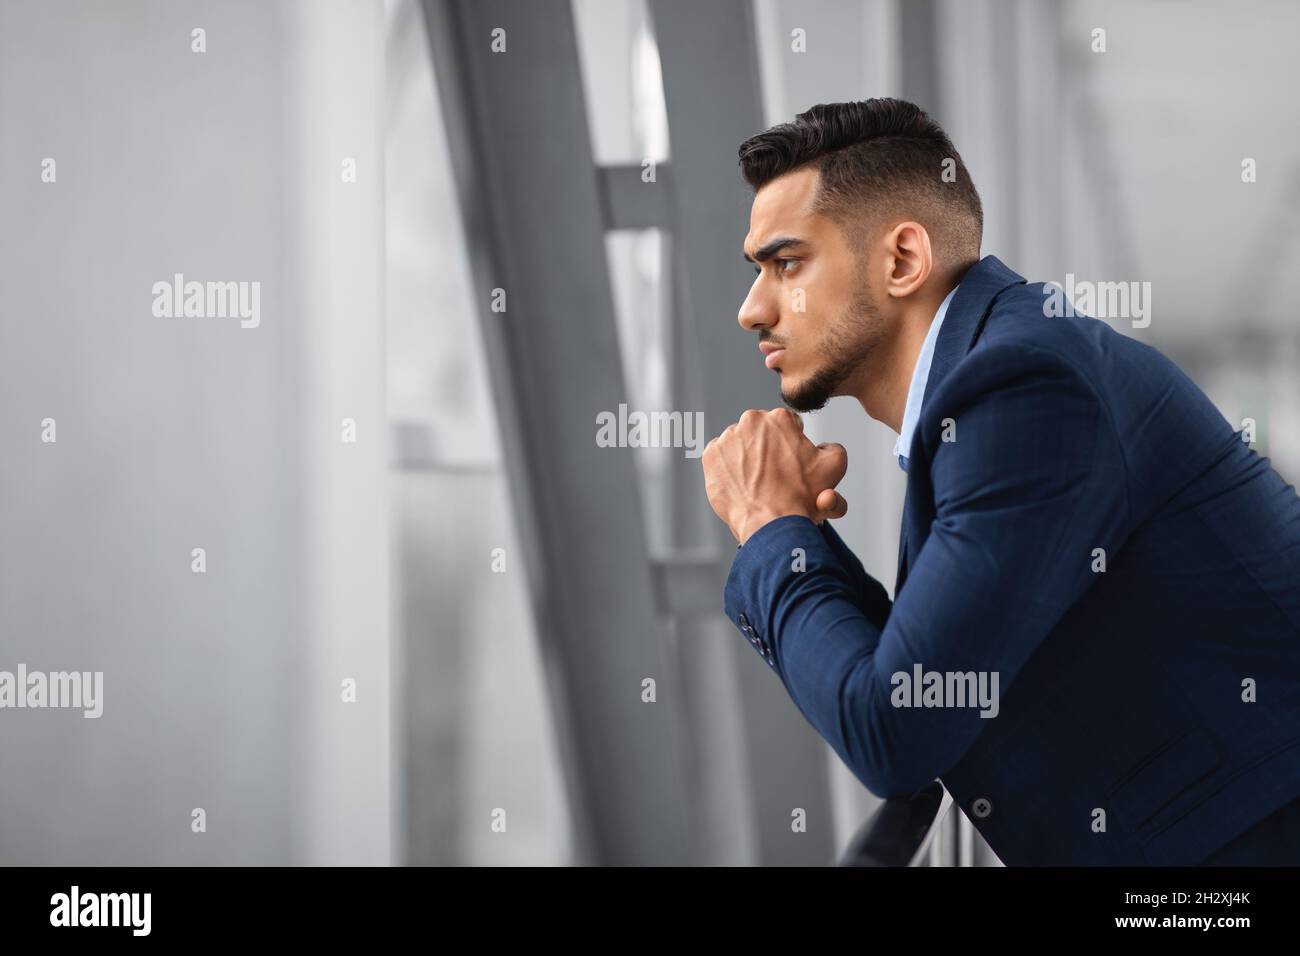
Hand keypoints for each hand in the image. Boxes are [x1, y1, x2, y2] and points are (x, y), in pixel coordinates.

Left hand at [701, 408, 848, 543]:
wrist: (770, 523)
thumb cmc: (802, 496)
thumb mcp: (834, 466)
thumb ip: (832, 446)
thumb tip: (822, 445)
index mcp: (780, 418)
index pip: (787, 425)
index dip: (792, 444)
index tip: (791, 462)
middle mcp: (751, 421)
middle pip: (761, 432)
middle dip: (767, 448)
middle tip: (773, 474)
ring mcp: (728, 437)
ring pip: (739, 444)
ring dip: (747, 457)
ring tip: (757, 481)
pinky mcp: (710, 456)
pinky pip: (720, 458)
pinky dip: (728, 469)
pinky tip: (741, 484)